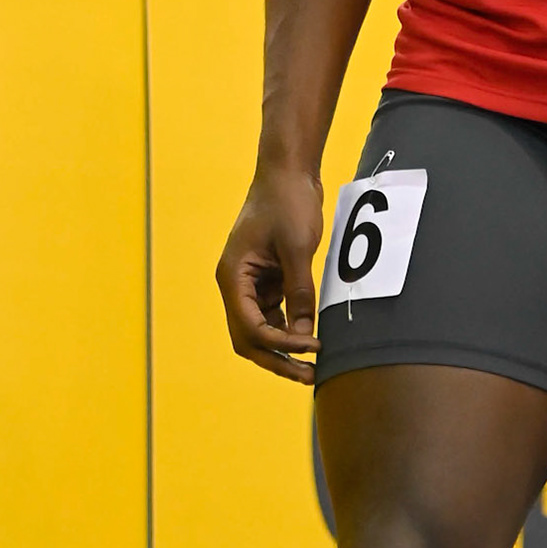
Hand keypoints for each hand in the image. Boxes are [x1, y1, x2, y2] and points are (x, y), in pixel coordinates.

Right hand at [216, 166, 324, 383]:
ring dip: (284, 348)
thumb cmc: (288, 202)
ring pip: (261, 329)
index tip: (310, 348)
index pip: (249, 326)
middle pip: (249, 338)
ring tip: (313, 367)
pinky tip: (311, 340)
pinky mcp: (266, 278)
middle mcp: (236, 283)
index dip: (279, 344)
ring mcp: (250, 282)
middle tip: (308, 377)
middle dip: (277, 359)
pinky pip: (274, 313)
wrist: (288, 170)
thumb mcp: (298, 248)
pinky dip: (289, 328)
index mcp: (233, 276)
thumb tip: (306, 334)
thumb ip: (300, 291)